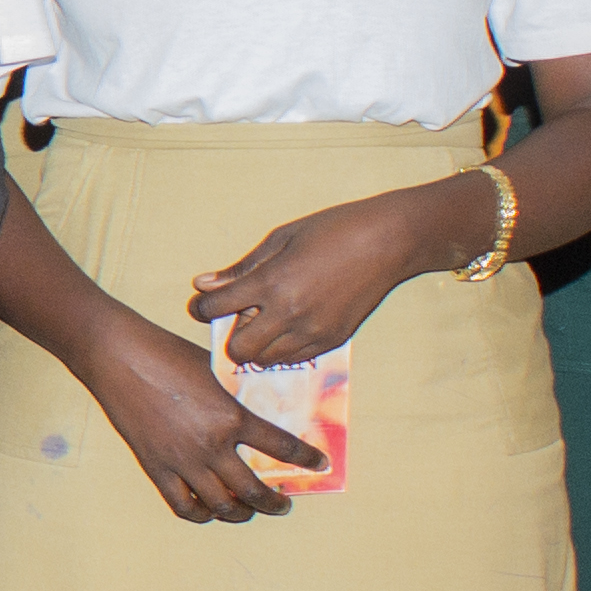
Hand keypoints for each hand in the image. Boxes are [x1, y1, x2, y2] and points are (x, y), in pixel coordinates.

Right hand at [81, 308, 308, 523]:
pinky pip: (182, 504)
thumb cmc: (166, 353)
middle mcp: (210, 445)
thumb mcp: (214, 370)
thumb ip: (236, 395)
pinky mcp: (155, 467)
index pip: (281, 447)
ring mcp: (181, 460)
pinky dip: (200, 513)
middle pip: (252, 489)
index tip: (318, 464)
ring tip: (248, 510)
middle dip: (273, 502)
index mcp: (231, 417)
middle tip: (283, 503)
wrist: (117, 356)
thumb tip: (256, 410)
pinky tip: (209, 509)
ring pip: (220, 504)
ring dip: (241, 512)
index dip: (305, 458)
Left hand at [189, 183, 470, 368]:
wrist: (388, 242)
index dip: (203, 307)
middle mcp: (290, 314)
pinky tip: (288, 326)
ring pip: (267, 359)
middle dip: (231, 335)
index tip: (205, 304)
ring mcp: (314, 331)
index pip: (216, 308)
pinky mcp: (333, 340)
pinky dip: (283, 348)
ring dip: (258, 344)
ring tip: (266, 320)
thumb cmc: (331, 231)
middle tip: (239, 316)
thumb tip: (203, 285)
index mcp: (272, 283)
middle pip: (239, 348)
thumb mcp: (279, 240)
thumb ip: (240, 268)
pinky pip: (295, 358)